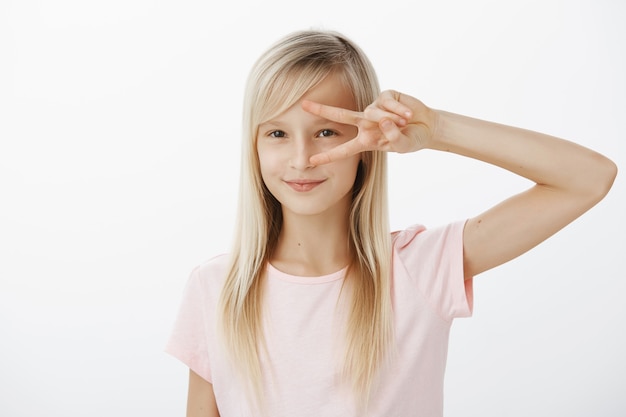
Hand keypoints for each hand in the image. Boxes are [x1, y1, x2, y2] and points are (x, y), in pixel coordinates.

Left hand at [301, 90, 437, 164]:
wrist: (428, 127)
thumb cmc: (411, 139)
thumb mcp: (402, 146)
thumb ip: (393, 138)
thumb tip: (384, 120)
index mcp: (366, 140)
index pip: (343, 150)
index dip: (328, 156)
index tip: (311, 161)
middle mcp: (366, 123)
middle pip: (341, 116)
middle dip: (322, 110)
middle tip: (303, 105)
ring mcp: (375, 108)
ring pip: (374, 112)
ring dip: (391, 119)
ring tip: (406, 123)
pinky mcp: (386, 96)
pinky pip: (387, 103)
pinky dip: (399, 110)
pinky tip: (409, 115)